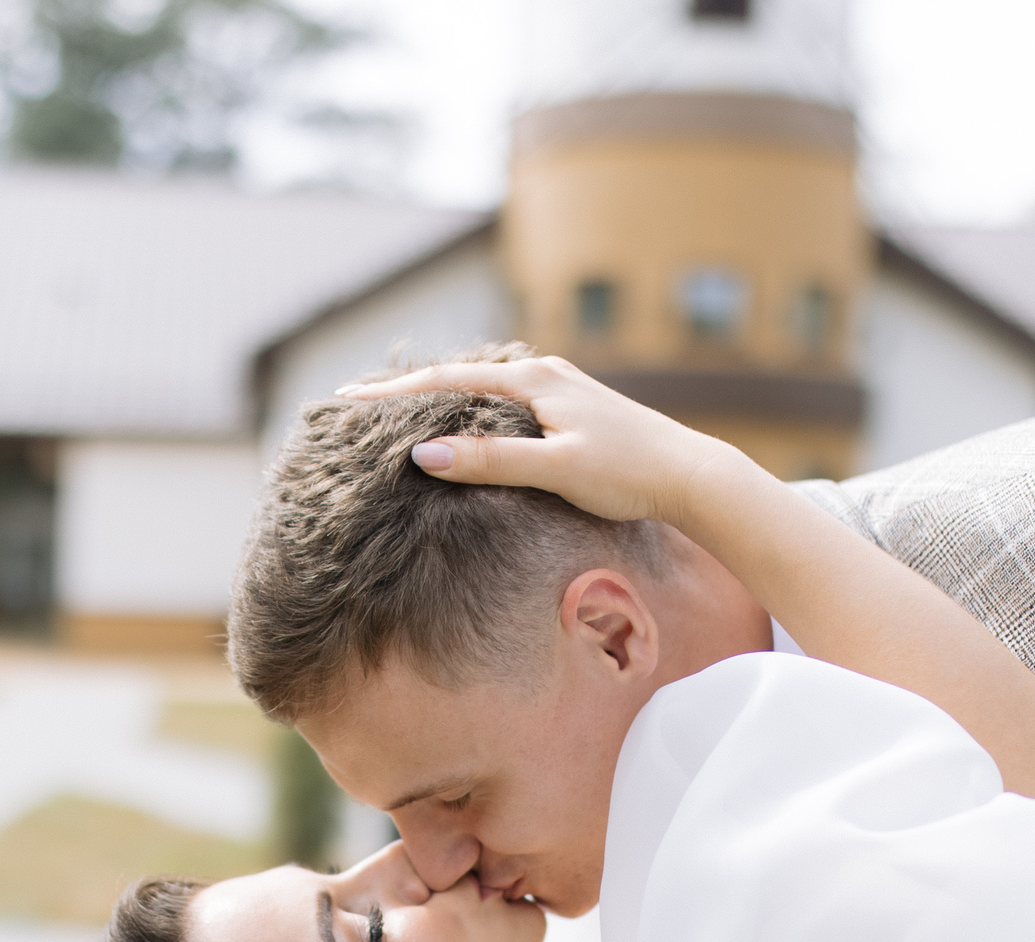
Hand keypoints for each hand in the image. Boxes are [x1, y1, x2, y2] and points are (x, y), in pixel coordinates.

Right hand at [336, 355, 738, 528]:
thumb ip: (488, 460)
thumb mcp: (554, 469)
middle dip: (405, 388)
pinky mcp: (571, 408)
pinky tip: (460, 421)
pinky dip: (469, 408)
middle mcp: (543, 372)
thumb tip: (422, 453)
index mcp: (533, 379)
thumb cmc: (628, 472)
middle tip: (354, 400)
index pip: (445, 380)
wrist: (690, 474)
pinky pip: (502, 401)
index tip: (345, 398)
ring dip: (436, 396)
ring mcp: (558, 388)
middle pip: (457, 376)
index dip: (392, 392)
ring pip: (480, 387)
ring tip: (394, 408)